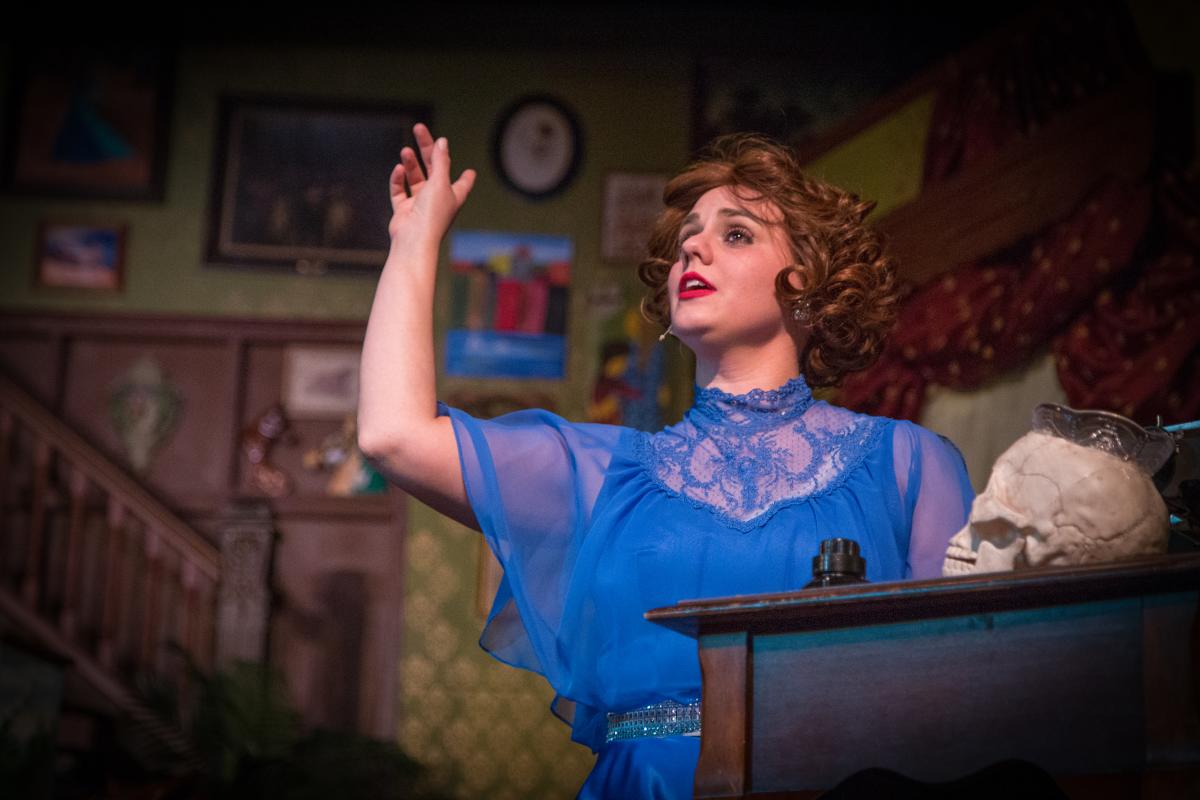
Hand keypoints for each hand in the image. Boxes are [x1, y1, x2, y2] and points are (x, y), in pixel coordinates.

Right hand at [388, 123, 475, 245]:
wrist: (414, 239)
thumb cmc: (432, 213)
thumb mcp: (439, 182)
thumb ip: (440, 161)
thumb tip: (442, 142)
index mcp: (453, 196)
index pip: (463, 184)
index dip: (467, 177)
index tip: (470, 171)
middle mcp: (438, 200)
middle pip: (433, 170)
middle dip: (426, 149)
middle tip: (418, 128)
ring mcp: (420, 205)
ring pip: (415, 179)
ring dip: (411, 163)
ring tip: (405, 150)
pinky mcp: (404, 211)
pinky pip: (399, 191)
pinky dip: (398, 180)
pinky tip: (398, 169)